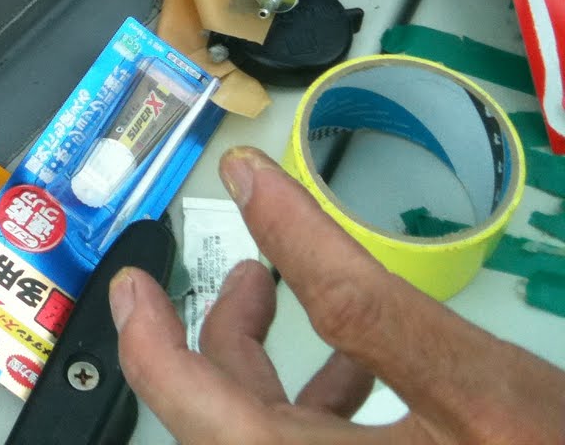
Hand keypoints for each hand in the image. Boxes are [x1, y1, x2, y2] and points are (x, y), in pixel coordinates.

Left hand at [114, 146, 564, 443]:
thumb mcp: (474, 379)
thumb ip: (351, 284)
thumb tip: (257, 183)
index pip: (191, 411)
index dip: (146, 338)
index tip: (128, 281)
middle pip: (224, 427)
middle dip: (217, 342)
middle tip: (235, 276)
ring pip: (270, 444)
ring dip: (265, 375)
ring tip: (278, 301)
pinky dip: (320, 417)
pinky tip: (357, 379)